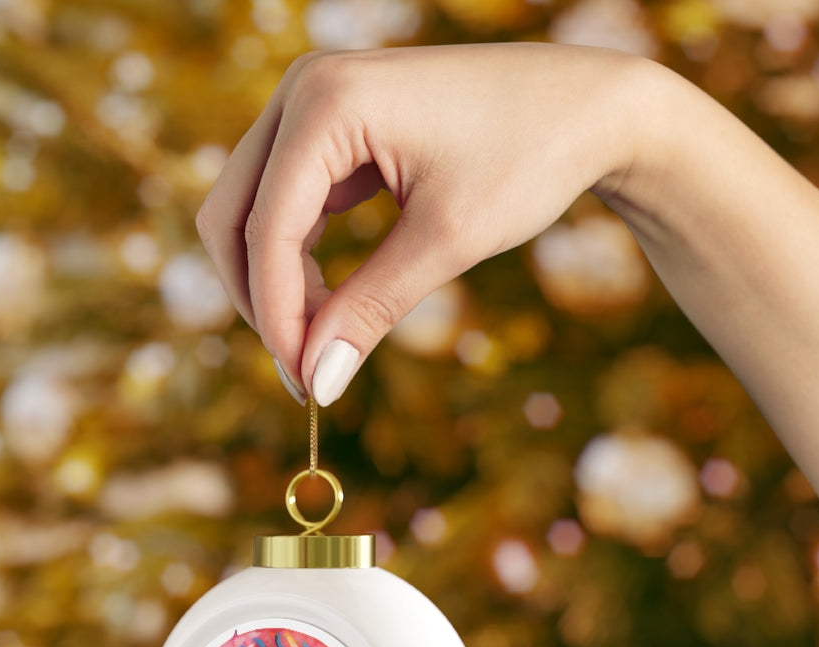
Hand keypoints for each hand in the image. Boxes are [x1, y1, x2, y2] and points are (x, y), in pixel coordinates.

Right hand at [196, 43, 645, 404]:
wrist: (588, 107)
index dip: (277, 317)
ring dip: (275, 283)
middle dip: (260, 300)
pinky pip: (285, 204)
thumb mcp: (446, 242)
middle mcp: (303, 91)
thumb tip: (318, 382)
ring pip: (250, 213)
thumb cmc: (529, 156)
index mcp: (326, 103)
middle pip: (231, 217)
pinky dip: (297, 259)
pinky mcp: (330, 129)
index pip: (266, 230)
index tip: (305, 383)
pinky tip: (331, 303)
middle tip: (304, 369)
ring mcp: (312, 106)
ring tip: (324, 342)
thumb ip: (370, 310)